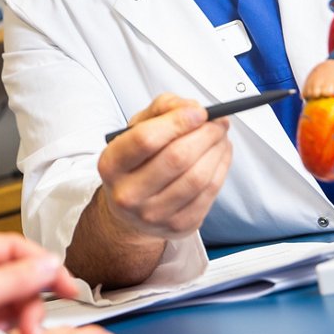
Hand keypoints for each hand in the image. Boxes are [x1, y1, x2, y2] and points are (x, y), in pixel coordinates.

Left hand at [0, 233, 76, 333]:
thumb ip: (12, 280)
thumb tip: (48, 265)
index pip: (16, 248)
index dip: (45, 264)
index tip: (68, 286)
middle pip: (18, 278)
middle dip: (28, 305)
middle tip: (32, 328)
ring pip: (11, 302)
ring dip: (15, 321)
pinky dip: (3, 330)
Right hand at [98, 93, 232, 240]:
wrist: (132, 211)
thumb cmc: (137, 162)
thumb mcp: (137, 128)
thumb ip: (163, 108)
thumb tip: (193, 109)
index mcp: (112, 165)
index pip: (146, 140)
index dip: (177, 121)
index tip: (199, 111)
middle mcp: (128, 194)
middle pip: (177, 158)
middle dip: (205, 134)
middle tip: (218, 122)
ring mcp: (154, 214)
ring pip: (198, 177)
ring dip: (218, 150)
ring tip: (221, 137)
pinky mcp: (179, 225)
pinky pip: (210, 194)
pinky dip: (221, 169)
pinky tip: (220, 155)